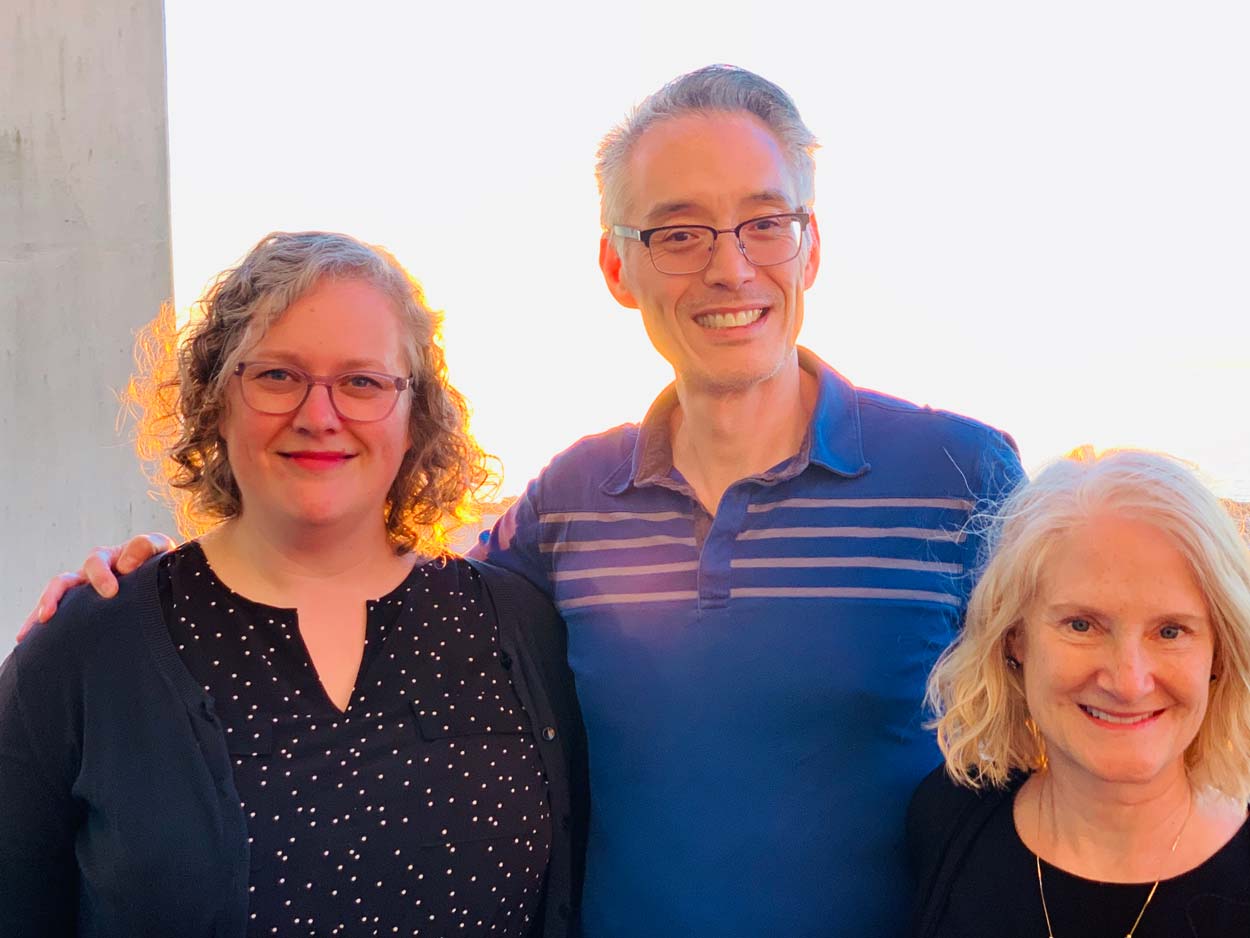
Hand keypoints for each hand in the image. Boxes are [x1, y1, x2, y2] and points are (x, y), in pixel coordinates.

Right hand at [18, 533, 176, 639]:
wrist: (167, 582)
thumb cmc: (160, 563)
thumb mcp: (159, 548)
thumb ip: (145, 546)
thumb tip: (124, 565)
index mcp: (109, 559)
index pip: (95, 562)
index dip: (100, 575)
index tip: (111, 592)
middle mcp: (91, 576)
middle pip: (64, 581)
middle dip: (54, 597)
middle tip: (49, 615)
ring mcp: (86, 595)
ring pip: (57, 601)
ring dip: (41, 613)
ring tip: (28, 632)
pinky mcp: (86, 613)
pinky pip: (63, 619)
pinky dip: (45, 629)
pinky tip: (33, 644)